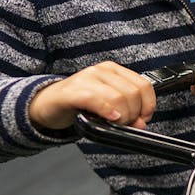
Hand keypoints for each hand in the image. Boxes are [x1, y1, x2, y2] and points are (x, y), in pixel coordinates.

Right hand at [30, 61, 155, 130]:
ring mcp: (85, 78)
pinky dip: (106, 110)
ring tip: (112, 123)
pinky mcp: (71, 91)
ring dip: (121, 117)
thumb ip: (128, 111)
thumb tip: (142, 123)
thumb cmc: (79, 104)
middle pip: (132, 94)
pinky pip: (95, 99)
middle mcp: (101, 70)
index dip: (148, 106)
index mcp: (114, 70)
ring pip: (118, 97)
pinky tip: (109, 118)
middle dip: (133, 114)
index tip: (143, 118)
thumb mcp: (109, 105)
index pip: (143, 86)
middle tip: (123, 123)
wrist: (46, 103)